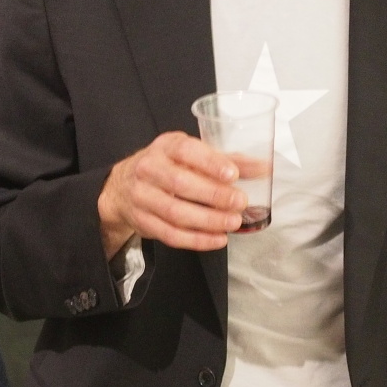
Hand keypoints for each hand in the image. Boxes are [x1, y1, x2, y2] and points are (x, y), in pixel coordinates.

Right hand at [97, 132, 245, 257]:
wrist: (122, 187)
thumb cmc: (166, 166)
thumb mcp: (192, 154)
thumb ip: (228, 160)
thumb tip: (264, 167)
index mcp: (165, 146)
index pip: (185, 151)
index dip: (209, 162)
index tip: (232, 174)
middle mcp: (149, 168)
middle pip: (180, 183)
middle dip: (213, 195)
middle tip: (240, 202)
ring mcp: (143, 196)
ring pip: (175, 212)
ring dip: (208, 221)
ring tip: (233, 223)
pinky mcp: (143, 221)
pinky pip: (170, 234)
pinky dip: (197, 240)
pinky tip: (218, 239)